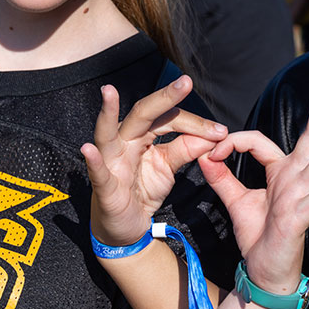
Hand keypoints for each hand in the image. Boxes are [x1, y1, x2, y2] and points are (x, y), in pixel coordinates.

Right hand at [81, 75, 226, 248]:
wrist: (129, 226)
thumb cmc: (144, 189)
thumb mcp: (169, 165)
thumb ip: (188, 148)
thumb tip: (214, 133)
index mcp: (142, 135)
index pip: (169, 119)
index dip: (195, 123)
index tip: (219, 131)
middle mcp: (124, 142)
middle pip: (143, 114)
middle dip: (164, 97)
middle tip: (185, 82)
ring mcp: (111, 162)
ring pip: (107, 134)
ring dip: (107, 113)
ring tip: (108, 92)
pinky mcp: (104, 187)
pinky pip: (98, 173)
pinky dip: (94, 161)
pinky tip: (89, 149)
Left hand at [198, 79, 308, 295]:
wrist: (264, 270)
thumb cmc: (258, 236)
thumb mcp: (236, 201)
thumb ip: (222, 178)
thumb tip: (204, 154)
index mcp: (280, 172)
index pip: (259, 141)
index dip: (234, 141)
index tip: (214, 151)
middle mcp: (296, 179)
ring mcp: (303, 196)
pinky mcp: (303, 217)